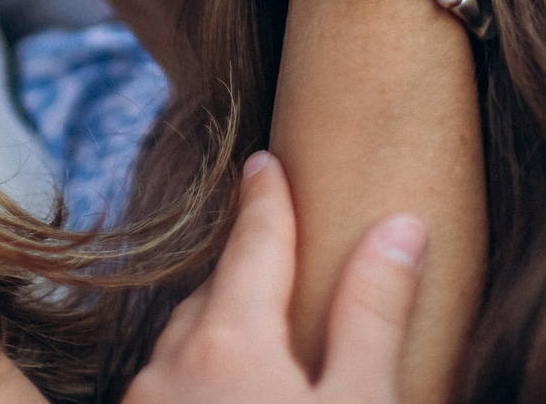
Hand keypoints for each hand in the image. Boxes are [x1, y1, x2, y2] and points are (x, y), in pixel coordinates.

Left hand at [126, 154, 426, 403]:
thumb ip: (373, 317)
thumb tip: (401, 228)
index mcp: (230, 341)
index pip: (254, 246)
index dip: (267, 200)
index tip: (265, 164)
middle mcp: (171, 365)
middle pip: (214, 294)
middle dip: (245, 269)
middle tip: (277, 247)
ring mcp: (144, 403)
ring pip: (182, 342)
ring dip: (217, 325)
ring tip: (260, 328)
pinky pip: (167, 383)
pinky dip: (196, 370)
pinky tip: (228, 389)